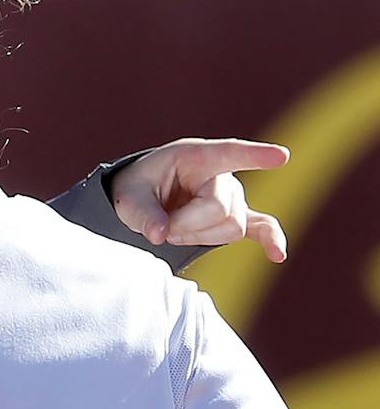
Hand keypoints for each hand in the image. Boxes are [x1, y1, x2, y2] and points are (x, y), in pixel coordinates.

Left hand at [110, 138, 289, 261]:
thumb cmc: (137, 190)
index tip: (281, 156)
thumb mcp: (127, 198)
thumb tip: (159, 234)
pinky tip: (277, 255)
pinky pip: (260, 227)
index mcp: (194, 157)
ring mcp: (232, 196)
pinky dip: (270, 240)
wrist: (142, 200)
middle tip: (160, 225)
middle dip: (187, 225)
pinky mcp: (234, 216)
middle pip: (221, 209)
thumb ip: (142, 214)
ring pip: (231, 227)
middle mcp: (220, 175)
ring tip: (175, 228)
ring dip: (200, 236)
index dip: (254, 155)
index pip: (229, 153)